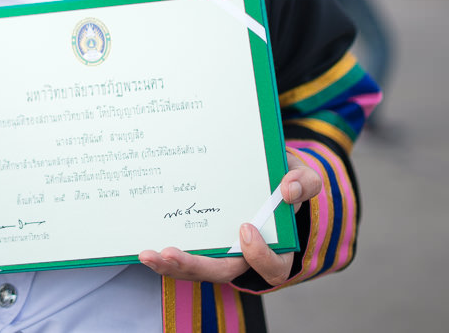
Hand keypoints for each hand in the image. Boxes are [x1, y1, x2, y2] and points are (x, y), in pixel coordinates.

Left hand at [139, 149, 321, 286]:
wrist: (267, 177)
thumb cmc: (284, 180)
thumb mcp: (302, 176)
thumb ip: (304, 182)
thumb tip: (288, 190)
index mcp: (277, 248)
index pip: (271, 266)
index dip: (258, 254)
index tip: (245, 228)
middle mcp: (246, 258)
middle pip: (222, 272)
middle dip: (193, 265)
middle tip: (168, 252)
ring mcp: (221, 253)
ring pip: (197, 270)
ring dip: (170, 265)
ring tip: (147, 254)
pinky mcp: (202, 245)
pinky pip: (184, 257)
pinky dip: (165, 256)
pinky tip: (144, 246)